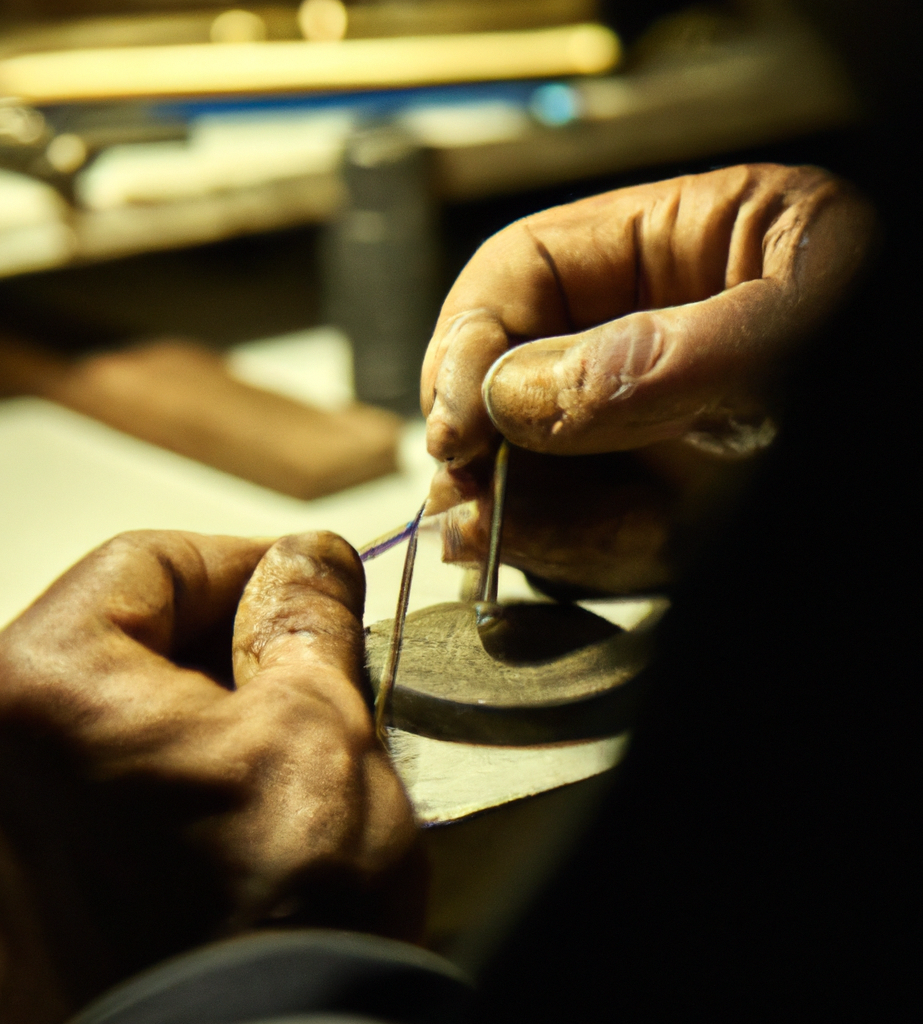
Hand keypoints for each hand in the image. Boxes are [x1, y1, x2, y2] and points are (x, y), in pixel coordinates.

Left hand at [0, 531, 422, 1023]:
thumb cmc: (283, 908)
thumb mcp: (322, 727)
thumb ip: (307, 617)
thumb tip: (308, 559)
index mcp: (38, 687)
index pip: (146, 564)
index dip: (242, 565)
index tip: (308, 590)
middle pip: (110, 645)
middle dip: (213, 647)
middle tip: (302, 677)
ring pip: (92, 729)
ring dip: (178, 722)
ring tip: (263, 761)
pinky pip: (70, 812)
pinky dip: (137, 796)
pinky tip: (207, 831)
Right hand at [422, 164, 872, 591]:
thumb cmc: (892, 378)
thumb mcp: (802, 342)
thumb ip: (663, 355)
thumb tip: (516, 393)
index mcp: (688, 248)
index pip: (525, 270)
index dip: (469, 339)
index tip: (453, 417)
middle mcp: (653, 337)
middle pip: (511, 367)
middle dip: (475, 431)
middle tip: (461, 486)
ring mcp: (649, 428)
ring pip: (529, 456)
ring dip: (509, 501)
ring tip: (495, 526)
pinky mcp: (658, 507)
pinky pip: (576, 525)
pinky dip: (564, 547)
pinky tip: (574, 547)